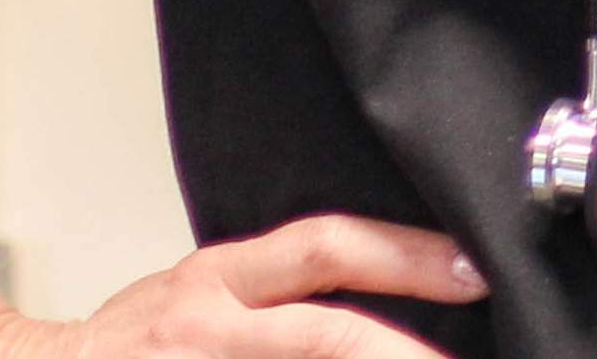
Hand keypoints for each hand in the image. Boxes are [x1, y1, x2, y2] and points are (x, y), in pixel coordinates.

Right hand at [0, 216, 486, 357]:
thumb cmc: (124, 346)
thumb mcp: (199, 295)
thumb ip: (275, 290)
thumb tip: (381, 290)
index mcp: (217, 280)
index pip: (326, 248)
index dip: (406, 256)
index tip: (472, 269)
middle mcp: (207, 323)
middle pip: (326, 329)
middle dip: (404, 349)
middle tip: (468, 346)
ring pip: (309, 357)